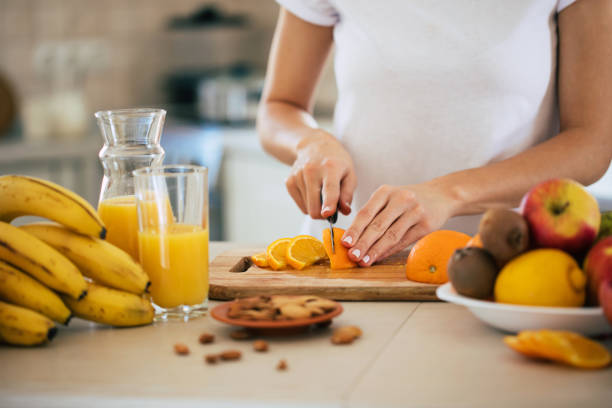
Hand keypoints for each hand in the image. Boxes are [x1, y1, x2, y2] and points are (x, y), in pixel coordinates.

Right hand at [286, 129, 356, 218]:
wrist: (313, 146)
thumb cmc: (336, 162)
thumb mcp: (350, 174)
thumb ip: (348, 194)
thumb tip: (345, 211)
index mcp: (330, 168)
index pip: (329, 189)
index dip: (329, 204)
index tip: (327, 214)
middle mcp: (311, 171)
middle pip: (314, 206)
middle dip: (323, 214)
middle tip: (331, 208)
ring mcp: (297, 176)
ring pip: (307, 208)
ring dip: (316, 206)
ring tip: (321, 192)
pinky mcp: (289, 182)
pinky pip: (300, 205)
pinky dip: (308, 203)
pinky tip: (312, 190)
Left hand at [341, 183, 458, 265]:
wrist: (440, 195)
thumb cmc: (407, 200)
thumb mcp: (389, 198)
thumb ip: (373, 214)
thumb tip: (353, 238)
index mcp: (386, 192)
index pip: (366, 213)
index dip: (354, 229)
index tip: (345, 243)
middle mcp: (400, 199)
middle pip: (377, 225)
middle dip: (363, 243)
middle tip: (352, 256)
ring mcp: (415, 211)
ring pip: (391, 235)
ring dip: (376, 250)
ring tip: (364, 261)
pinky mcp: (426, 224)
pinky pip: (404, 240)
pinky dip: (389, 251)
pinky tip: (379, 257)